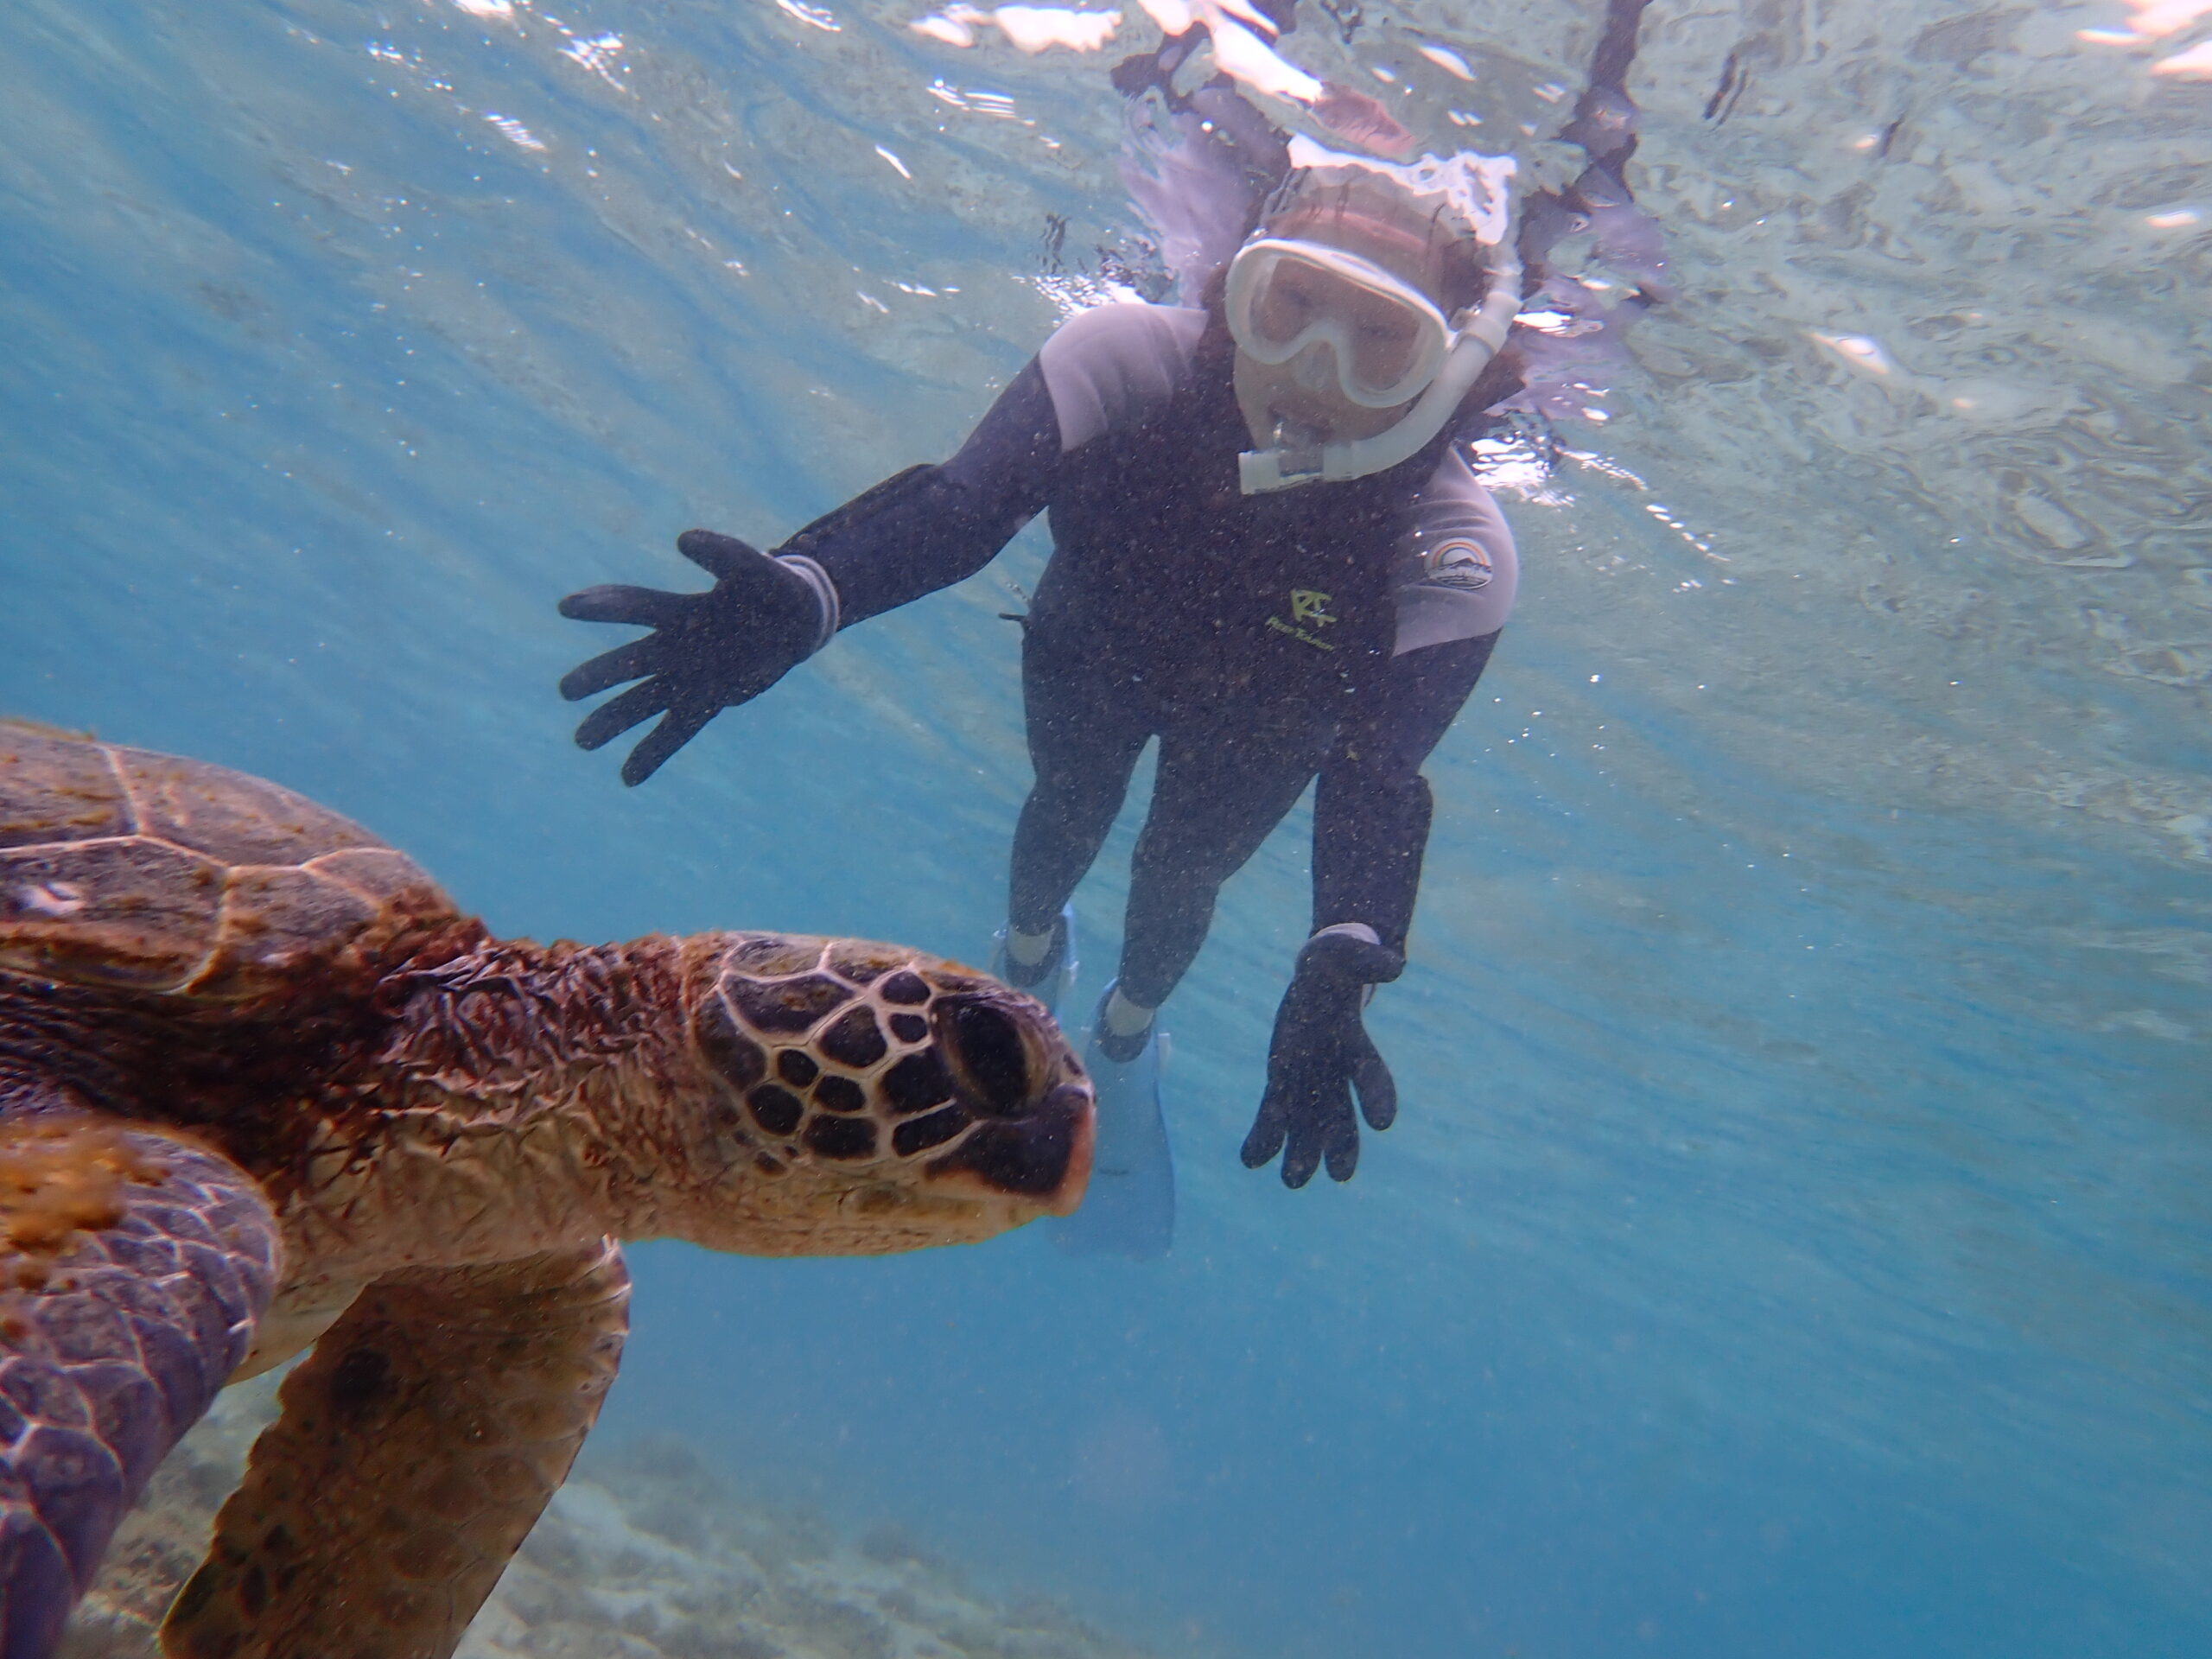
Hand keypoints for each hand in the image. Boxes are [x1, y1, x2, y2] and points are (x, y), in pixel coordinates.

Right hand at [559, 530, 828, 784]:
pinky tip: (628, 778)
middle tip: (565, 691)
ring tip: (581, 742)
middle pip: (630, 663)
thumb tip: (682, 539)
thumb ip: (721, 552)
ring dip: (613, 722)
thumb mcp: (752, 565)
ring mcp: (690, 675)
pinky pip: (677, 731)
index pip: (635, 606)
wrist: (797, 618)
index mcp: (681, 610)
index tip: (567, 607)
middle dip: (599, 678)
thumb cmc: (771, 585)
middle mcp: (677, 645)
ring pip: (643, 702)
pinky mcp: (710, 700)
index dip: (602, 606)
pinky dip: (653, 754)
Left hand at [1241, 926, 1405, 1186]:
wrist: (1322, 981)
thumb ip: (1368, 958)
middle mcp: (1335, 1072)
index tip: (1384, 1122)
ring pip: (1306, 1124)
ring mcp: (1308, 1081)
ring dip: (1300, 1153)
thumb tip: (1395, 966)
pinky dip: (1262, 1137)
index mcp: (1354, 1044)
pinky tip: (1250, 1160)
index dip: (1378, 1096)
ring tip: (1292, 1180)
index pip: (1371, 1075)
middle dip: (1340, 1143)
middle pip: (1341, 1114)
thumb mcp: (1348, 954)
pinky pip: (1271, 1115)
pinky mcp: (1281, 1082)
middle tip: (1340, 1175)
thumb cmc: (1339, 964)